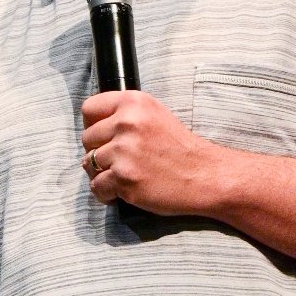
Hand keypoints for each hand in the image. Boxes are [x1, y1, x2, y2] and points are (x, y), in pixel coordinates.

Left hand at [81, 90, 224, 215]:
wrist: (208, 176)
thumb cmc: (182, 149)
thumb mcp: (157, 116)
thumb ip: (127, 115)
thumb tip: (95, 128)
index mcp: (135, 102)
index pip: (89, 109)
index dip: (93, 125)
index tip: (104, 136)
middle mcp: (127, 123)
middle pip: (87, 138)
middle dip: (99, 152)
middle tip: (121, 161)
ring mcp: (125, 151)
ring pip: (89, 164)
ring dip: (103, 174)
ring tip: (126, 176)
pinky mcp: (124, 177)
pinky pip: (97, 187)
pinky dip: (107, 193)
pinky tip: (125, 191)